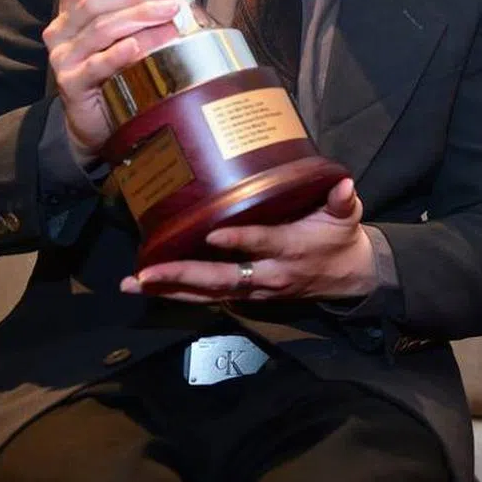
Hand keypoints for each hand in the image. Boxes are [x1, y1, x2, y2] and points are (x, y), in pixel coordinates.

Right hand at [43, 0, 209, 164]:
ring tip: (170, 21)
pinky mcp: (72, 83)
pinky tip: (137, 47)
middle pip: (95, 3)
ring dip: (137, 22)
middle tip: (171, 1)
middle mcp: (63, 30)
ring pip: (100, 30)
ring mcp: (65, 57)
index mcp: (75, 11)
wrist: (100, 120)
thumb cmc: (121, 68)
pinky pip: (96, 64)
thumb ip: (164, 0)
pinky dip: (118, 54)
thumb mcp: (140, 31)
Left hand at [121, 178, 375, 302]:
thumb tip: (343, 184)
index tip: (212, 233)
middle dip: (183, 276)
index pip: (262, 244)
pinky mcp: (247, 295)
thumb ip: (343, 199)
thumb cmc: (340, 237)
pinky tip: (149, 287)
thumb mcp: (348, 216)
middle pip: (223, 278)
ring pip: (210, 293)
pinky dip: (179, 294)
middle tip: (147, 272)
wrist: (347, 277)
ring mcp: (256, 289)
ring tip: (134, 282)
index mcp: (291, 249)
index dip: (239, 241)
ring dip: (171, 289)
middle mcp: (269, 274)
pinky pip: (210, 298)